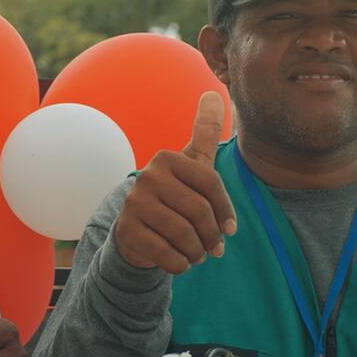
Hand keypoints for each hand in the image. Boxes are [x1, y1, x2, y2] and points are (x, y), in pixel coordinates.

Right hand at [113, 91, 235, 273]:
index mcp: (167, 158)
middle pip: (199, 211)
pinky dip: (180, 264)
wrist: (135, 232)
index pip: (211, 185)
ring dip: (197, 252)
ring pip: (184, 235)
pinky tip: (180, 262)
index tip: (230, 230)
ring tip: (196, 254)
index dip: (226, 212)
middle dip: (212, 236)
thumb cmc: (173, 197)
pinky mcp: (127, 230)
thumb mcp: (191, 165)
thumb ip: (204, 131)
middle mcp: (147, 176)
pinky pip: (167, 254)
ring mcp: (134, 203)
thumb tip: (214, 92)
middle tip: (213, 248)